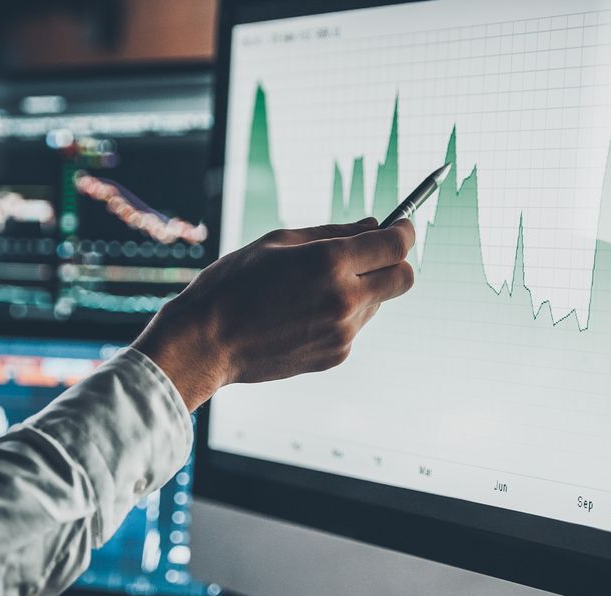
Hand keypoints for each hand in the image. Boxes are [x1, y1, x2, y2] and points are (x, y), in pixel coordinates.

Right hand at [133, 217, 415, 409]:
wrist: (206, 342)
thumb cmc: (234, 283)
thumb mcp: (279, 242)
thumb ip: (334, 232)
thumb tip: (373, 225)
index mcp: (330, 262)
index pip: (395, 245)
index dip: (403, 231)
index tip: (399, 227)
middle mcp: (344, 299)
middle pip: (403, 279)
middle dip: (395, 263)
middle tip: (372, 256)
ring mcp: (343, 332)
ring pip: (378, 303)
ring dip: (362, 290)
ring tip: (313, 289)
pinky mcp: (336, 355)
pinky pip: (354, 327)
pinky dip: (341, 315)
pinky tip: (303, 314)